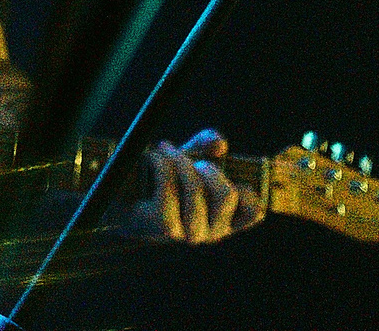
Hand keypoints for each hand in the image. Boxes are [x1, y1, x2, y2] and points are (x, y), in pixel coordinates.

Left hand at [118, 131, 265, 244]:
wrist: (124, 195)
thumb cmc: (164, 176)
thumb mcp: (190, 157)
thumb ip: (206, 146)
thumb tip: (220, 144)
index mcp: (226, 219)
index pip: (254, 211)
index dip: (250, 188)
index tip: (230, 170)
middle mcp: (212, 232)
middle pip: (227, 194)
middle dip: (207, 167)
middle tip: (190, 160)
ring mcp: (189, 234)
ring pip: (196, 187)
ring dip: (178, 160)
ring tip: (165, 151)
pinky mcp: (165, 228)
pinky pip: (169, 185)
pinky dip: (160, 163)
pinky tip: (153, 158)